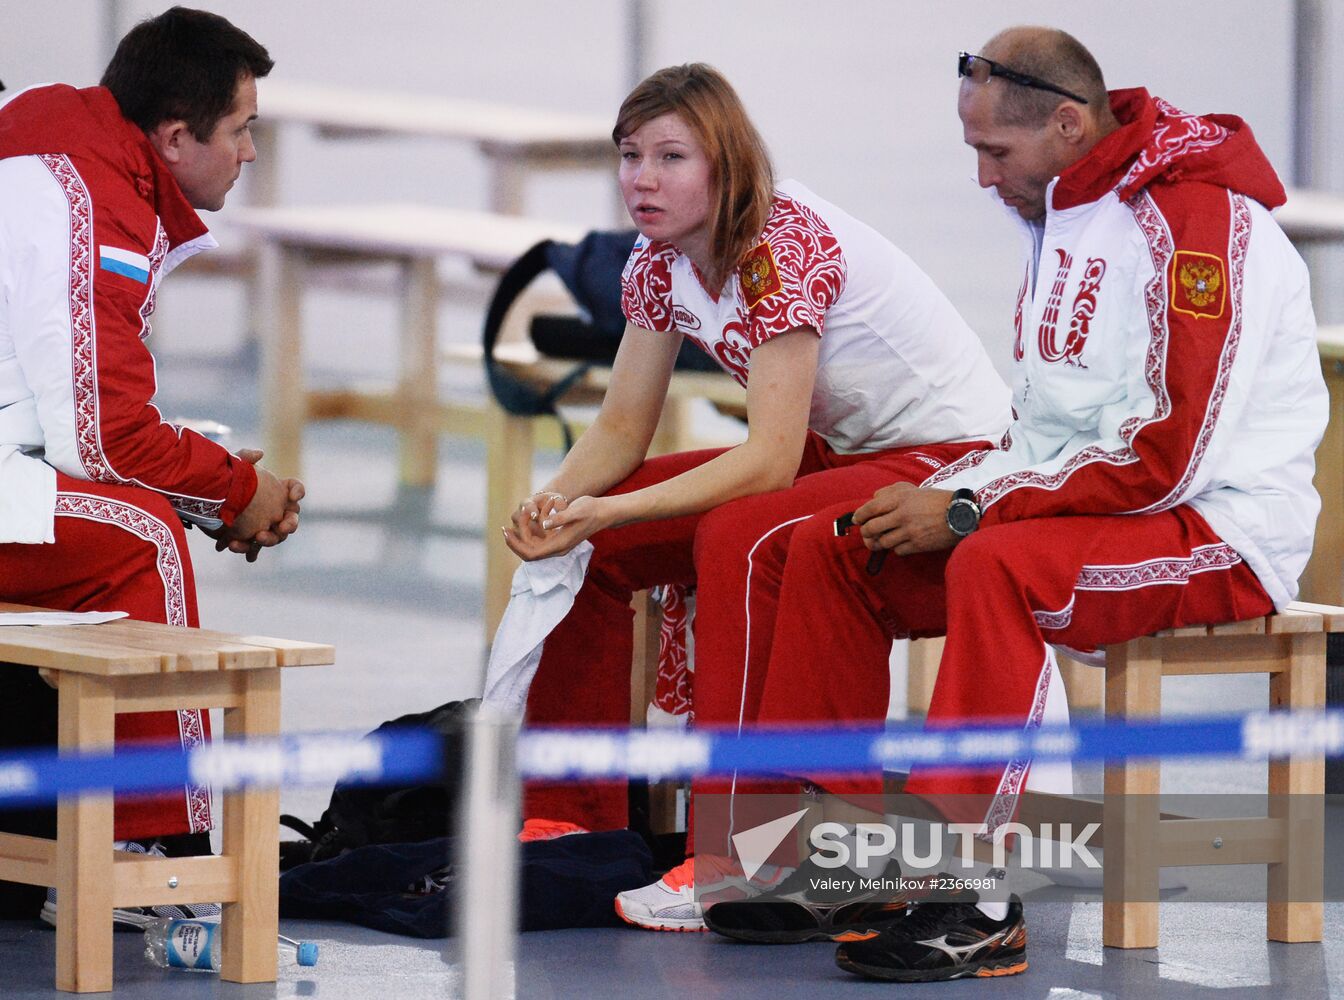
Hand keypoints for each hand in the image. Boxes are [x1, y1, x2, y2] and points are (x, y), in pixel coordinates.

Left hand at [217, 449, 304, 561]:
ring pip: (275, 537)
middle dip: (290, 524)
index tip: (292, 496)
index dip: (297, 493)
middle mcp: (275, 511)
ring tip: (258, 537)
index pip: (296, 489)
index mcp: (277, 492)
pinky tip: (233, 544)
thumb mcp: (233, 466)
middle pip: (292, 519)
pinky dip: (245, 548)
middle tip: (282, 526)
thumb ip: (246, 456)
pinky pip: (251, 548)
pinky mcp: (247, 539)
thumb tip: (259, 453)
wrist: (204, 500)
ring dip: (270, 539)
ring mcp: (263, 527)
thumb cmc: (225, 481)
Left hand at [501, 494, 617, 561]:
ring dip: (521, 537)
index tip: (506, 532)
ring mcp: (558, 546)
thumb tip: (544, 524)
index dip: (515, 546)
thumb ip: (560, 518)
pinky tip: (524, 523)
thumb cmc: (590, 509)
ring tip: (515, 522)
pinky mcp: (558, 540)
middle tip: (506, 527)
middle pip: (529, 553)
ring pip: (532, 549)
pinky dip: (528, 535)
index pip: (531, 554)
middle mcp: (558, 549)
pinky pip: (538, 543)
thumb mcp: (575, 510)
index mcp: (560, 545)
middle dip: (515, 541)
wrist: (603, 512)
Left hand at [853, 484, 958, 554]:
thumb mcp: (913, 489)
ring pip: (882, 542)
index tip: (857, 519)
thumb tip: (873, 499)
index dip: (859, 515)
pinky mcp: (918, 545)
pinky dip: (896, 549)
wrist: (960, 514)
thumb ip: (891, 491)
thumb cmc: (936, 500)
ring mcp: (909, 532)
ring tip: (879, 541)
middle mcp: (902, 515)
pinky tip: (899, 544)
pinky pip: (898, 551)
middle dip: (865, 533)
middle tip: (866, 533)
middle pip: (871, 529)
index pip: (870, 508)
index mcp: (900, 499)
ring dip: (878, 543)